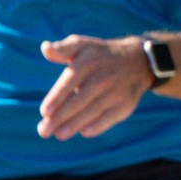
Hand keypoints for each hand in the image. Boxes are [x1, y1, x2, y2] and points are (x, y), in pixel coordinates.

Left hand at [36, 35, 157, 139]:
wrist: (137, 61)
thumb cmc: (98, 55)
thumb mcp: (82, 44)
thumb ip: (62, 49)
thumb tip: (45, 48)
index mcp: (87, 63)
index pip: (68, 83)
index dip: (56, 98)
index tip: (44, 112)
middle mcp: (102, 78)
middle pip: (78, 101)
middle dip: (59, 118)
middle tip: (44, 131)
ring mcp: (115, 92)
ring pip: (92, 112)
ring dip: (74, 125)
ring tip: (59, 135)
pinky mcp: (125, 105)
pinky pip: (109, 118)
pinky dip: (98, 126)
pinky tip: (84, 132)